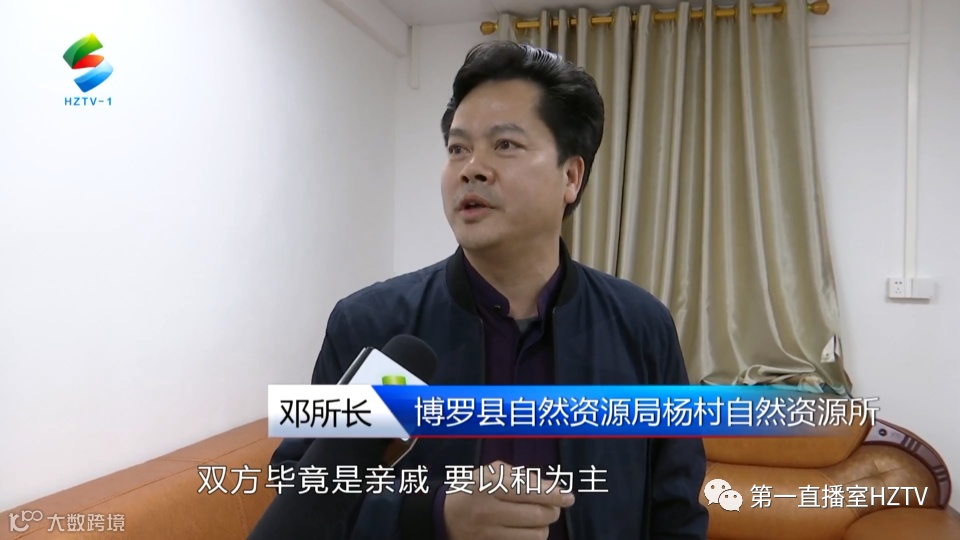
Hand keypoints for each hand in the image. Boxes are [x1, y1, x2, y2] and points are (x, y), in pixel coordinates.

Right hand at [443, 460, 574, 539]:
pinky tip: (527, 529)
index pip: (528, 490)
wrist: (443, 517)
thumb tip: (553, 488)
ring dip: (544, 526)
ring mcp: (489, 535)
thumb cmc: (473, 489)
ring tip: (539, 518)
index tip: (568, 496)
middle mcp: (487, 512)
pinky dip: (531, 537)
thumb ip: (522, 476)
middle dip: (553, 510)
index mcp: (486, 486)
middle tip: (554, 506)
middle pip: (537, 516)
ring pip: (535, 535)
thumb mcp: (491, 473)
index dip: (553, 494)